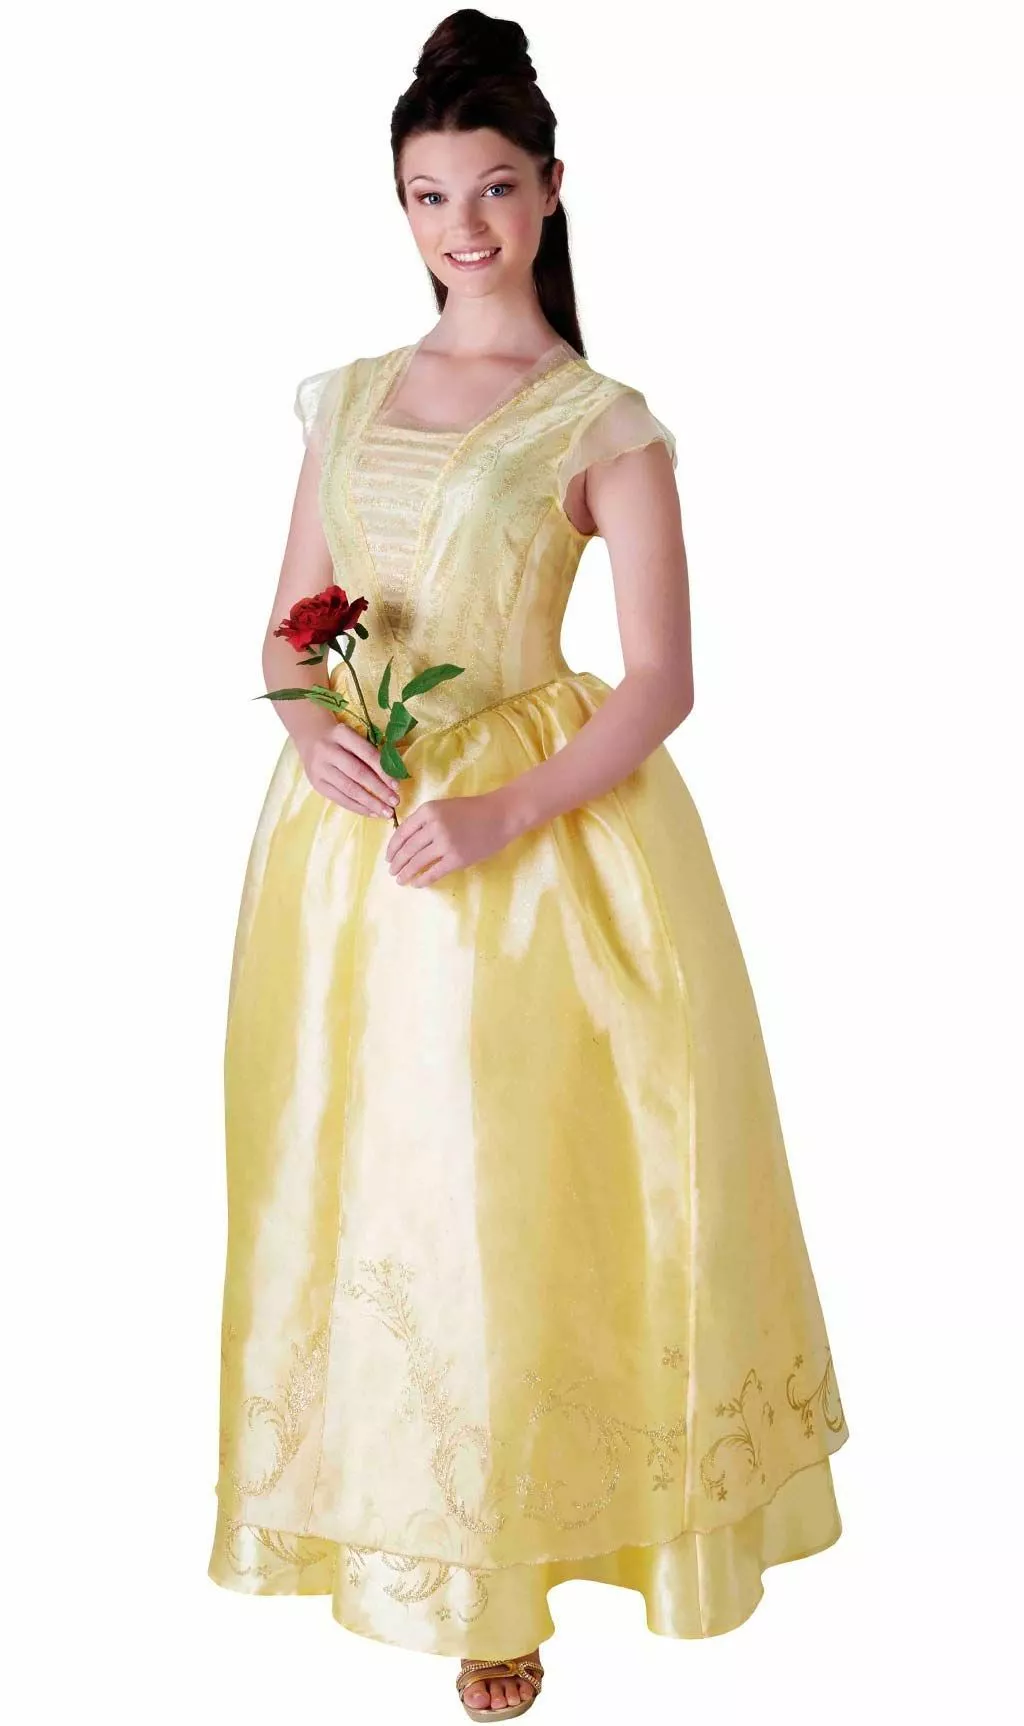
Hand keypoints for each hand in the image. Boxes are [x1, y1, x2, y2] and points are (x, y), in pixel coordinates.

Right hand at [297, 725, 400, 819]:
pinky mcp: (316, 783)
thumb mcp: (355, 738)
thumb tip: (393, 780)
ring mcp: (319, 768)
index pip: (366, 753)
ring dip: (370, 803)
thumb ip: (372, 754)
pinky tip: (372, 813)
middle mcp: (327, 750)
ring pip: (348, 789)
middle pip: (357, 773)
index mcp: (341, 733)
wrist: (311, 739)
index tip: (397, 785)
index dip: (383, 770)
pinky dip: (358, 807)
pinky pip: (339, 799)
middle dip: (379, 789)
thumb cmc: (343, 740)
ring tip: (386, 812)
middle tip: (395, 802)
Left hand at [385, 791, 518, 886]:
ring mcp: (445, 843)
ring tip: (400, 880)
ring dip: (406, 873)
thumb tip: (406, 841)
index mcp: (428, 811)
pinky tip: (417, 884)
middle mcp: (433, 826)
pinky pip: (434, 872)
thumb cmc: (473, 810)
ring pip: (417, 862)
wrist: (500, 815)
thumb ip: (425, 821)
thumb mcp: (444, 807)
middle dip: (397, 863)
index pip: (402, 832)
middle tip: (392, 871)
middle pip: (407, 849)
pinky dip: (423, 880)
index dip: (392, 848)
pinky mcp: (457, 859)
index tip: (388, 857)